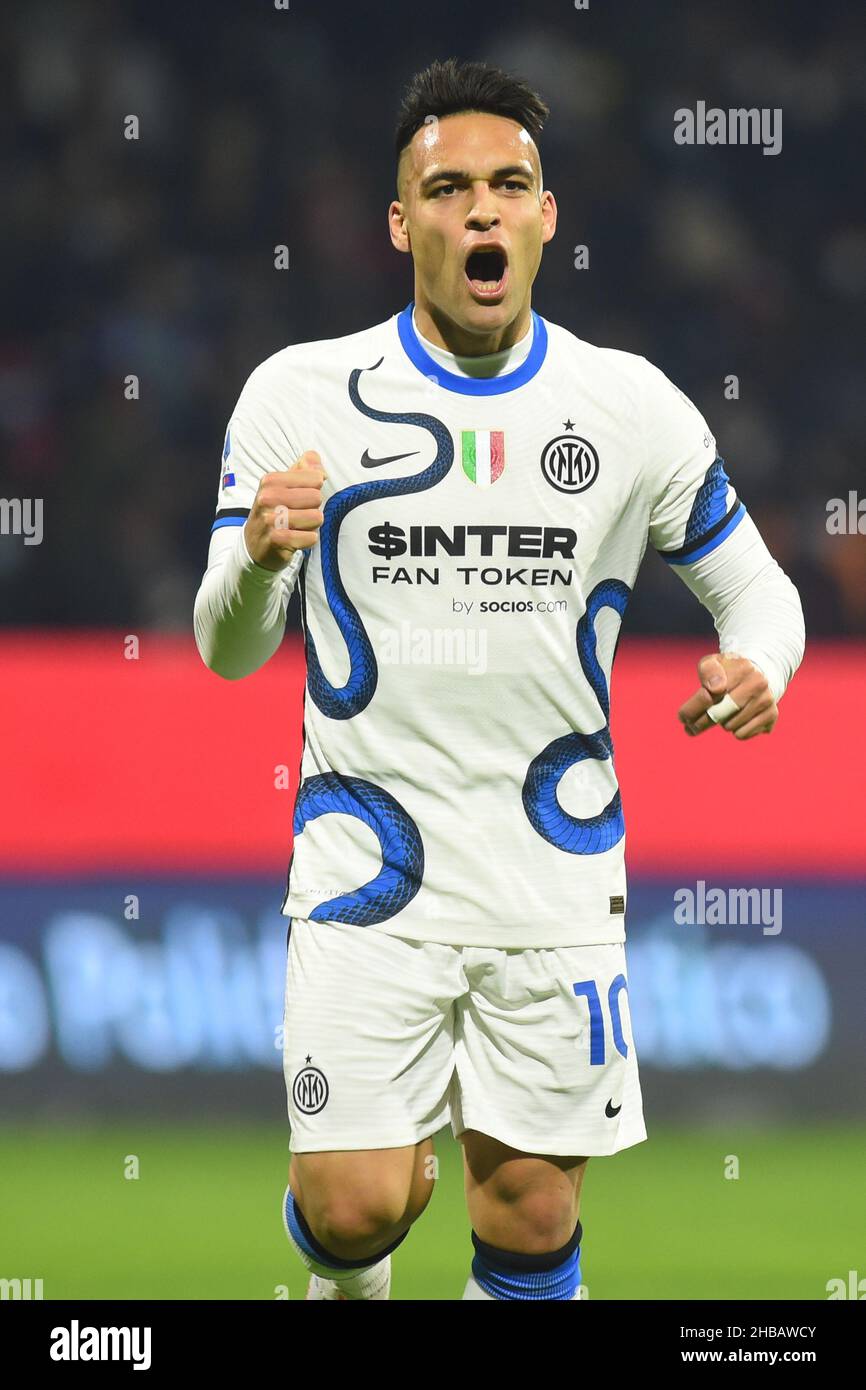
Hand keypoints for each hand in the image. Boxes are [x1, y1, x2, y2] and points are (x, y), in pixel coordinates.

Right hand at [243, 450, 326, 571]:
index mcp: (271, 480)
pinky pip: (310, 538)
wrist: (253, 544)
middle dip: (313, 508)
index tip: (300, 498)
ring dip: (311, 525)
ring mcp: (270, 519)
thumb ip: (305, 468)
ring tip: (297, 526)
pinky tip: (296, 539)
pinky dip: (308, 540)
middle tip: (299, 514)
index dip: (314, 490)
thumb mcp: (284, 485)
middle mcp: (268, 497)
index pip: (316, 478)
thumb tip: (318, 464)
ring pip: (316, 518)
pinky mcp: (277, 540)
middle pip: (317, 498)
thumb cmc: (275, 510)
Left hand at [677, 652, 778, 739]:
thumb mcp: (712, 663)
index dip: (691, 709)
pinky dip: (734, 731)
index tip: (682, 717)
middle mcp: (758, 683)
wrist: (757, 676)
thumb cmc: (727, 672)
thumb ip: (707, 670)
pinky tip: (736, 719)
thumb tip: (716, 688)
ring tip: (722, 714)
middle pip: (719, 713)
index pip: (710, 695)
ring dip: (720, 724)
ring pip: (730, 726)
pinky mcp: (772, 716)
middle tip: (690, 727)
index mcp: (742, 667)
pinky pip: (742, 734)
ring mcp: (767, 700)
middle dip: (701, 722)